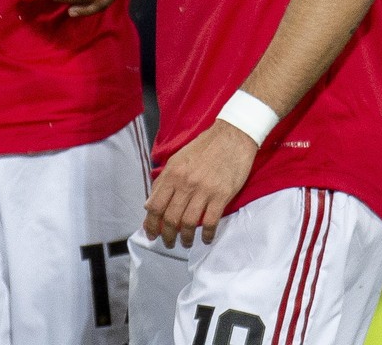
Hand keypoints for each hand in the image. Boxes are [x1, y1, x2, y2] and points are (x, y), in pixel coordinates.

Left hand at [144, 120, 256, 246]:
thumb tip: (151, 202)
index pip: (154, 205)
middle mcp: (184, 183)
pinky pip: (210, 221)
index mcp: (171, 174)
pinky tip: (205, 239)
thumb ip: (164, 180)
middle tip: (167, 243)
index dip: (150, 223)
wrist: (231, 137)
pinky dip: (206, 234)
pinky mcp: (221, 195)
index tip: (150, 233)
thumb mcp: (177, 159)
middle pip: (170, 217)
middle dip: (166, 235)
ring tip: (184, 243)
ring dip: (185, 238)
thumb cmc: (203, 148)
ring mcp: (203, 190)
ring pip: (188, 222)